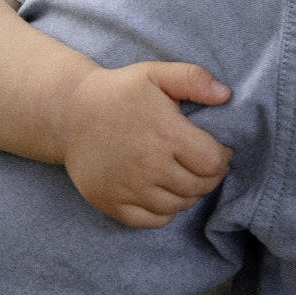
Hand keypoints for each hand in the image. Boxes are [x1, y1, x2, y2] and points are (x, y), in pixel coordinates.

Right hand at [60, 62, 234, 228]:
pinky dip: (165, 212)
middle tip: (204, 165)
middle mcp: (149, 166)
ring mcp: (128, 188)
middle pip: (199, 186)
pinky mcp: (111, 203)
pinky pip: (152, 221)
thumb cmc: (118, 92)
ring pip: (178, 205)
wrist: (69, 114)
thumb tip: (225, 95)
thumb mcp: (155, 73)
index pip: (213, 162)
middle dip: (210, 177)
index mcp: (165, 134)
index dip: (222, 158)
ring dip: (189, 194)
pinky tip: (164, 193)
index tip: (219, 150)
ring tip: (186, 177)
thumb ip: (193, 79)